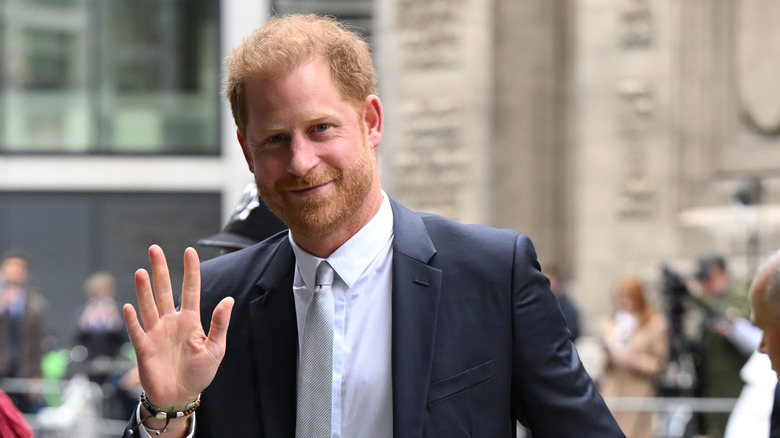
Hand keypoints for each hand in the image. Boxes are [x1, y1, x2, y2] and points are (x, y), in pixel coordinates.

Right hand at [123, 245, 233, 407]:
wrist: (180, 397)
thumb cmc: (200, 373)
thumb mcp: (215, 348)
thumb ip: (219, 324)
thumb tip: (228, 299)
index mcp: (190, 320)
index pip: (190, 290)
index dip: (190, 271)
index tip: (190, 250)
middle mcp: (171, 322)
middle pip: (164, 291)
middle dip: (160, 270)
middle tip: (155, 248)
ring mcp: (156, 334)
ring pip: (149, 307)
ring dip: (144, 290)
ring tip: (142, 271)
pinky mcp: (144, 349)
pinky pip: (137, 332)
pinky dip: (132, 321)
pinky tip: (129, 307)